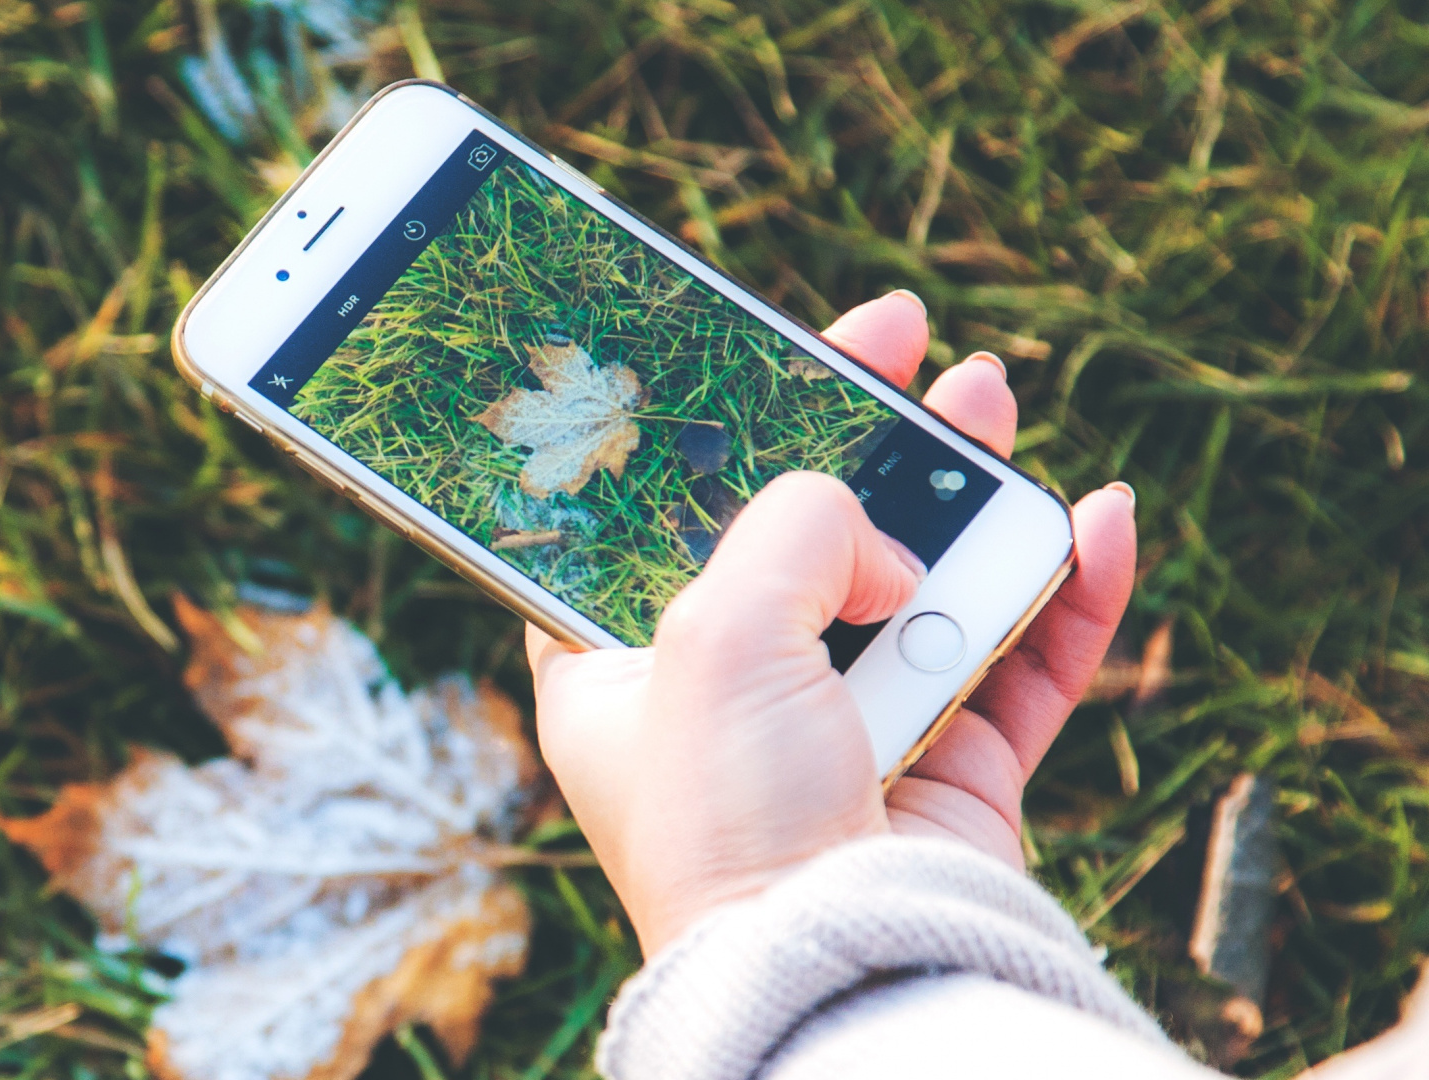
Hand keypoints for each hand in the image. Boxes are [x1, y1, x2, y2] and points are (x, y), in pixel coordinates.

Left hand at [529, 291, 1136, 953]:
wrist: (835, 967)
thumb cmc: (729, 814)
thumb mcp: (715, 631)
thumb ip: (793, 531)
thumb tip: (886, 539)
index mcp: (625, 668)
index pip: (663, 518)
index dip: (715, 432)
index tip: (767, 355)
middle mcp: (732, 696)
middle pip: (806, 534)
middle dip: (864, 437)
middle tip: (907, 341)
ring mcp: (845, 731)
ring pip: (919, 583)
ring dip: (965, 494)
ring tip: (993, 401)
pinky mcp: (947, 772)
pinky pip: (1016, 666)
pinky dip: (1061, 596)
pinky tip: (1095, 522)